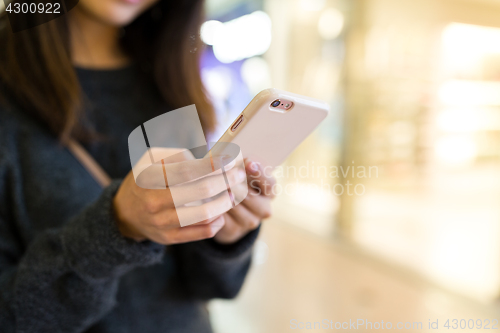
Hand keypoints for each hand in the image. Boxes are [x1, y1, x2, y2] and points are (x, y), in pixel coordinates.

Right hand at [113, 149, 245, 244]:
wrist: (124, 213)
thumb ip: (176, 154)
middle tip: (238, 175)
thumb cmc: (144, 180)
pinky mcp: (168, 238)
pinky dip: (216, 223)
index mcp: (150, 177)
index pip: (188, 170)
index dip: (212, 164)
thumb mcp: (150, 159)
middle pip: (201, 191)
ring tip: (233, 194)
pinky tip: (222, 214)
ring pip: (204, 214)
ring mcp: (161, 222)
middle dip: (225, 181)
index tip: (229, 159)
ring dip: (224, 203)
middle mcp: (154, 201)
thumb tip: (206, 157)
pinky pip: (200, 233)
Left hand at [214, 159, 275, 243]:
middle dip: (232, 183)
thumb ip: (235, 161)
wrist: (229, 213)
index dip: (259, 172)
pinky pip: (221, 217)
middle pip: (249, 196)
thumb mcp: (240, 171)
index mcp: (269, 191)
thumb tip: (215, 151)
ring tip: (208, 185)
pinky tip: (204, 199)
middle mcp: (264, 208)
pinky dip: (212, 206)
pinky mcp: (234, 231)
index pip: (269, 183)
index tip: (248, 162)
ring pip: (233, 206)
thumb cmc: (235, 183)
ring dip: (220, 195)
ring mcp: (250, 221)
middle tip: (219, 173)